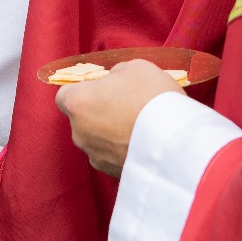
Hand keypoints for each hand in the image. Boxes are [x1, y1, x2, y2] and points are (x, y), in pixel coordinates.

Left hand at [54, 60, 184, 176]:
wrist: (176, 144)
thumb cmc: (152, 97)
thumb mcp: (135, 67)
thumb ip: (116, 74)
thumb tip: (114, 82)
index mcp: (78, 103)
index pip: (65, 95)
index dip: (83, 90)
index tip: (103, 88)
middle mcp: (79, 132)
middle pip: (82, 118)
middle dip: (99, 112)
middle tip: (127, 105)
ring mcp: (95, 156)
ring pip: (97, 139)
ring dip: (111, 133)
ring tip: (140, 125)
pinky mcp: (112, 173)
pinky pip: (112, 156)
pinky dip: (123, 150)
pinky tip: (144, 143)